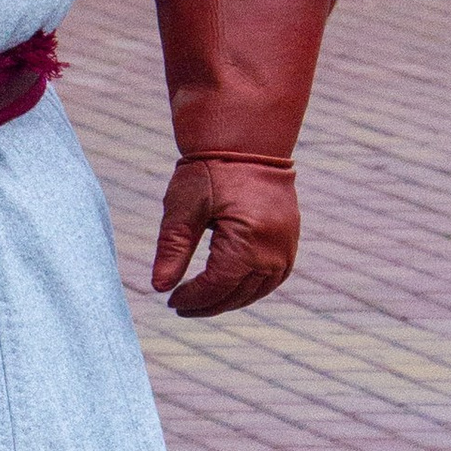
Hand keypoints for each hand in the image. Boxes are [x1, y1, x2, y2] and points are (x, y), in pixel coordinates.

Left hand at [151, 157, 298, 316]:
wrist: (247, 144)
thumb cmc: (210, 171)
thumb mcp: (183, 209)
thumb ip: (172, 250)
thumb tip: (159, 287)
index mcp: (246, 240)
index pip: (217, 286)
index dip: (193, 298)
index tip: (170, 300)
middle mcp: (273, 249)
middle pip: (238, 293)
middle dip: (208, 304)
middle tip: (180, 306)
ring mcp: (286, 246)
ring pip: (258, 290)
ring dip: (230, 300)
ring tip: (201, 301)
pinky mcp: (290, 240)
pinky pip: (274, 278)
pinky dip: (251, 288)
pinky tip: (229, 288)